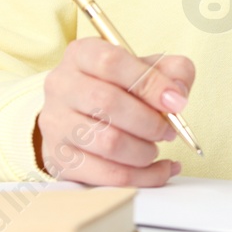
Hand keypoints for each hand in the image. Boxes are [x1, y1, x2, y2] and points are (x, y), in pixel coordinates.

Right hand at [34, 38, 193, 186]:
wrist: (81, 114)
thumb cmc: (119, 88)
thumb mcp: (147, 68)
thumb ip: (173, 71)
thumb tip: (177, 95)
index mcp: (82, 54)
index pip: (112, 62)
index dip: (150, 83)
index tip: (176, 102)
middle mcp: (61, 86)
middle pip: (108, 103)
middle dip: (150, 122)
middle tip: (168, 130)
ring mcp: (55, 124)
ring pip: (108, 143)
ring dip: (145, 151)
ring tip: (155, 148)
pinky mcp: (59, 159)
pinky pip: (107, 175)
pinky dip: (143, 177)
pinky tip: (159, 169)